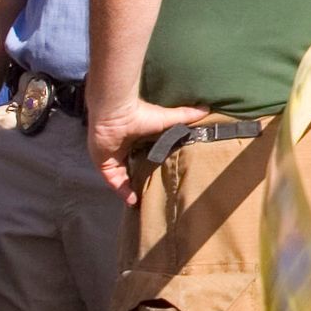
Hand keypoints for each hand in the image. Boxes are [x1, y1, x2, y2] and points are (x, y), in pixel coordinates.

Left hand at [89, 91, 211, 193]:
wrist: (117, 113)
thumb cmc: (141, 114)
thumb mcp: (168, 118)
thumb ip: (185, 115)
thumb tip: (207, 109)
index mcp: (136, 139)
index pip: (143, 156)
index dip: (151, 167)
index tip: (162, 178)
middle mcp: (124, 149)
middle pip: (131, 169)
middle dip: (140, 181)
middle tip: (152, 194)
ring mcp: (112, 157)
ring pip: (121, 178)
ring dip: (131, 189)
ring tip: (143, 202)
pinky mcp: (103, 164)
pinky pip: (112, 181)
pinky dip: (121, 191)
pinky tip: (132, 200)